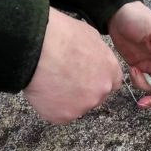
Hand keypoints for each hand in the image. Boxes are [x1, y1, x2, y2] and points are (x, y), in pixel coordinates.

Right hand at [24, 8, 121, 124]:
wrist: (37, 49)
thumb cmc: (59, 36)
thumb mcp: (88, 34)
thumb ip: (96, 52)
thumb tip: (92, 56)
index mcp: (110, 69)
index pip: (113, 82)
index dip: (98, 79)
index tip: (87, 77)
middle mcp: (101, 90)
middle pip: (96, 96)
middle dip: (83, 91)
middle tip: (64, 78)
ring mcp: (84, 105)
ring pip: (77, 106)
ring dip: (66, 99)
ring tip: (50, 81)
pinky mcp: (65, 116)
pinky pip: (59, 114)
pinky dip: (50, 106)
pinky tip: (43, 90)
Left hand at [108, 1, 150, 108]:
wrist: (118, 14)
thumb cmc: (140, 18)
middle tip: (144, 105)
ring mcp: (150, 66)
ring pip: (150, 86)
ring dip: (142, 85)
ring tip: (134, 70)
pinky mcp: (138, 66)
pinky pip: (139, 81)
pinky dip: (135, 80)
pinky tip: (131, 69)